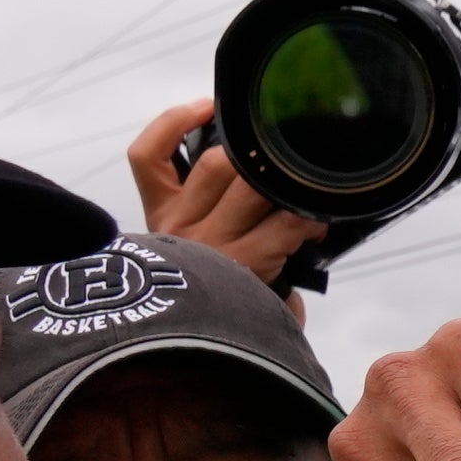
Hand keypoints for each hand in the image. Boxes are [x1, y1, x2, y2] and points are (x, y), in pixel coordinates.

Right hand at [128, 96, 329, 297]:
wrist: (223, 354)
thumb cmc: (225, 288)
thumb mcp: (205, 241)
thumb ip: (217, 202)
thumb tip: (257, 160)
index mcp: (161, 214)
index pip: (146, 156)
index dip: (174, 121)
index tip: (207, 106)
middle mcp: (176, 228)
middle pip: (217, 163)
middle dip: (259, 159)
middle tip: (284, 168)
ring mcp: (207, 247)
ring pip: (250, 185)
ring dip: (286, 186)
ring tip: (305, 196)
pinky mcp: (241, 268)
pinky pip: (283, 225)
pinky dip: (307, 221)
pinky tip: (315, 226)